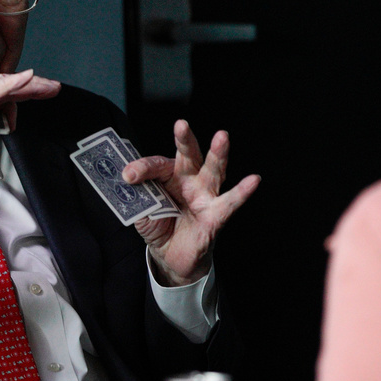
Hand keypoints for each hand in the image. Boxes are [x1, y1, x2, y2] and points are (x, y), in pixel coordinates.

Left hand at [122, 119, 259, 285]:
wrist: (170, 256)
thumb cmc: (160, 224)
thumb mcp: (141, 209)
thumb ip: (137, 194)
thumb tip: (127, 179)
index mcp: (170, 175)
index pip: (157, 165)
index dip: (143, 168)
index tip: (128, 176)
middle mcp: (190, 181)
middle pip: (189, 156)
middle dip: (185, 140)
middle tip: (181, 124)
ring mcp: (204, 197)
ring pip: (213, 171)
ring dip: (218, 154)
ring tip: (222, 136)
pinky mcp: (215, 216)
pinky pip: (229, 203)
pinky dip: (242, 192)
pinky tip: (253, 180)